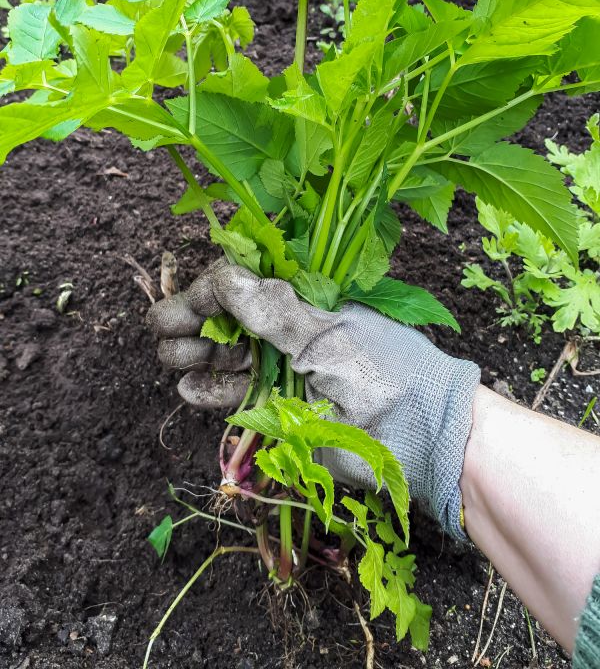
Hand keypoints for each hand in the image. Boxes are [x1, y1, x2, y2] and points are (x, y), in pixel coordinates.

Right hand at [147, 263, 479, 538]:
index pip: (238, 286)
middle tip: (167, 337)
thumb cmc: (382, 372)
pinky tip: (192, 389)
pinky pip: (230, 395)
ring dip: (191, 356)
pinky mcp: (275, 409)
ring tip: (176, 361)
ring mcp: (278, 369)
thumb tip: (219, 276)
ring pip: (219, 357)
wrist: (421, 439)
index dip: (205, 295)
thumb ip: (270, 311)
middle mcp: (283, 330)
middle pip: (220, 320)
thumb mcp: (326, 335)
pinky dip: (208, 391)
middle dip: (189, 324)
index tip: (183, 310)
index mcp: (300, 300)